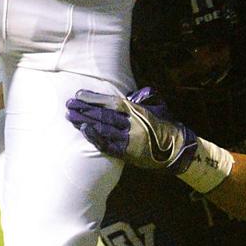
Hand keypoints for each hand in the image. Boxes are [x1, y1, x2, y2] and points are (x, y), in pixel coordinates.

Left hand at [66, 87, 196, 172]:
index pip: (112, 102)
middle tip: (69, 104)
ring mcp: (130, 139)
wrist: (177, 149)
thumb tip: (131, 92)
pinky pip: (108, 144)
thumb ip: (142, 99)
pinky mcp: (128, 153)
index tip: (79, 94)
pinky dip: (95, 137)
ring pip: (103, 129)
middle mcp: (133, 124)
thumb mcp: (156, 107)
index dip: (95, 98)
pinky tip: (85, 130)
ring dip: (85, 122)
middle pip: (104, 115)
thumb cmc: (164, 126)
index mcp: (138, 110)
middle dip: (85, 109)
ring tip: (70, 116)